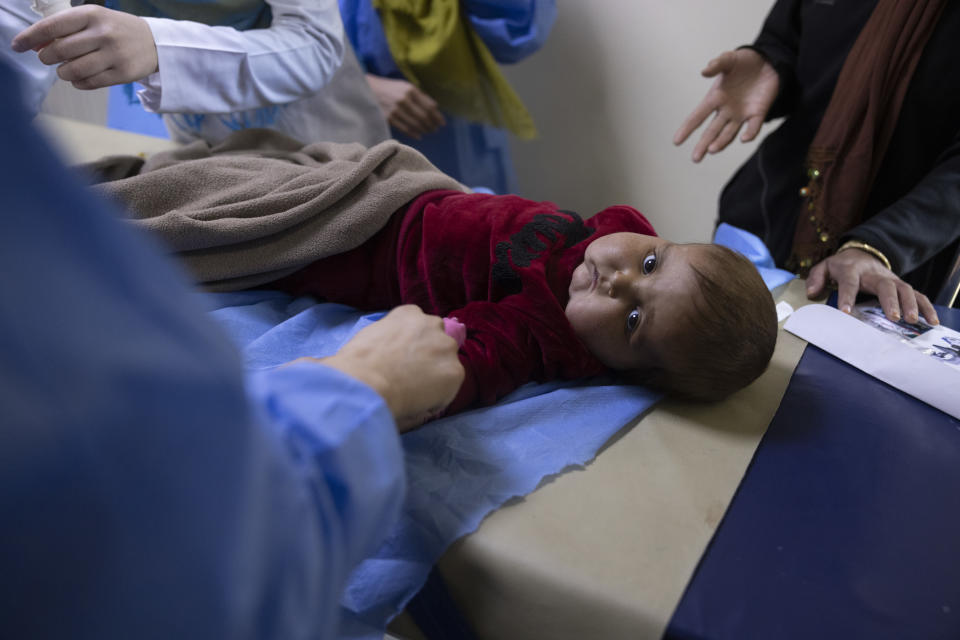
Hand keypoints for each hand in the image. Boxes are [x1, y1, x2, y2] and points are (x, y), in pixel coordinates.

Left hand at [11, 6, 158, 89]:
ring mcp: (114, 55)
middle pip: (60, 51)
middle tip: (48, 58)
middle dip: (47, 57)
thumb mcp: (93, 19)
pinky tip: (79, 78)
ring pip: (74, 70)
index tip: (17, 46)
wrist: (154, 43)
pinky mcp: (123, 74)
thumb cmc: (115, 29)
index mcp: (92, 15)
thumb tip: (36, 44)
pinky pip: (89, 83)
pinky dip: (78, 83)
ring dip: (63, 73)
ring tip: (66, 70)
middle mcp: (103, 33)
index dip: (30, 37)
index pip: (52, 27)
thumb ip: (66, 29)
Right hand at [310, 305, 463, 431]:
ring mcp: (446, 348)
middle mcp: (433, 324)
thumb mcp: (362, 341)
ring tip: (413, 393)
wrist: (364, 385)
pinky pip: (449, 388)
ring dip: (435, 376)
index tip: (401, 360)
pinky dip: (438, 397)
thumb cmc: (352, 366)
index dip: (412, 346)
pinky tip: (419, 402)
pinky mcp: (455, 373)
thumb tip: (312, 364)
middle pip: (438, 342)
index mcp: (408, 313)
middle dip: (428, 357)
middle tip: (408, 378)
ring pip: (447, 364)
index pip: (420, 326)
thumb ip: (370, 341)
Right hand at [365, 74, 445, 139]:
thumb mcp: (406, 87)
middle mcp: (404, 100)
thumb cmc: (391, 88)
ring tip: (428, 132)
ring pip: (415, 124)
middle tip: (435, 129)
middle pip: (423, 116)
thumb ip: (421, 96)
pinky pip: (404, 129)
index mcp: (410, 90)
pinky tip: (419, 136)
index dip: (437, 116)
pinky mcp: (388, 118)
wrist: (369, 89)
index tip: (442, 123)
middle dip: (431, 125)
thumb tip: (435, 107)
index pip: (429, 106)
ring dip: (424, 130)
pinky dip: (413, 133)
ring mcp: (395, 110)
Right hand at [673, 48, 779, 161]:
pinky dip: (749, 134)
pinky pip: (752, 127)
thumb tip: (704, 71)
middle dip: (703, 145)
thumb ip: (717, 64)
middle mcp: (726, 110)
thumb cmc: (744, 62)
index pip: (698, 116)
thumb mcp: (729, 59)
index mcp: (716, 98)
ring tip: (712, 150)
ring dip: (721, 142)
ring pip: (729, 133)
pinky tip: (744, 138)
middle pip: (712, 131)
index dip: (687, 128)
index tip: (676, 141)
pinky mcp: (758, 113)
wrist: (768, 62)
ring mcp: (741, 114)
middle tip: (695, 158)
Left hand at [806, 249, 938, 324]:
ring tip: (912, 321)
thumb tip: (811, 292)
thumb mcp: (824, 267)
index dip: (847, 296)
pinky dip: (925, 306)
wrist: (862, 252)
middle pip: (884, 285)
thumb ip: (816, 278)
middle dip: (890, 301)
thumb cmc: (841, 266)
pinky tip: (931, 320)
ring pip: (904, 289)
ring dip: (910, 304)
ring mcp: (890, 279)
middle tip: (893, 317)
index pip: (849, 282)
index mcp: (852, 269)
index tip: (845, 312)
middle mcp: (874, 274)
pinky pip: (916, 294)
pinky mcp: (901, 285)